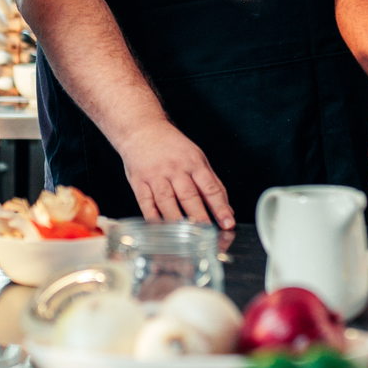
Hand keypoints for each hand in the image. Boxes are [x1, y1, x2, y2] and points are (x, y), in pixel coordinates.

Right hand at [116, 120, 233, 227]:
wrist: (141, 128)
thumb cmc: (171, 145)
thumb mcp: (196, 157)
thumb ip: (211, 183)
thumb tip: (227, 209)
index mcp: (193, 162)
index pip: (210, 188)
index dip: (220, 207)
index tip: (228, 222)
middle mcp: (175, 169)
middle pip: (189, 196)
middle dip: (199, 216)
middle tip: (208, 234)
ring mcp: (155, 176)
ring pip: (167, 201)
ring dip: (176, 220)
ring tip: (185, 238)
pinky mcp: (139, 182)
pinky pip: (146, 203)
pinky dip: (153, 218)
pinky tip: (160, 230)